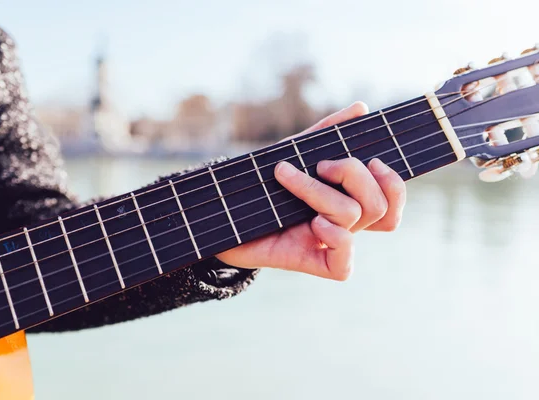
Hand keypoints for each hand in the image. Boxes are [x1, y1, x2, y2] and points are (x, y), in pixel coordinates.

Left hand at [215, 102, 405, 280]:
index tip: (372, 160)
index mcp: (345, 201)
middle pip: (377, 206)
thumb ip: (326, 133)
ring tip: (287, 178)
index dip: (394, 185)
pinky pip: (343, 265)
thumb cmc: (260, 183)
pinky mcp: (310, 263)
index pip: (390, 203)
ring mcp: (327, 245)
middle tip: (321, 165)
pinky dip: (335, 238)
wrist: (221, 212)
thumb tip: (361, 109)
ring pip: (352, 217)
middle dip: (353, 174)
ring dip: (319, 190)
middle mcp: (342, 225)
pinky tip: (312, 223)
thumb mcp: (294, 152)